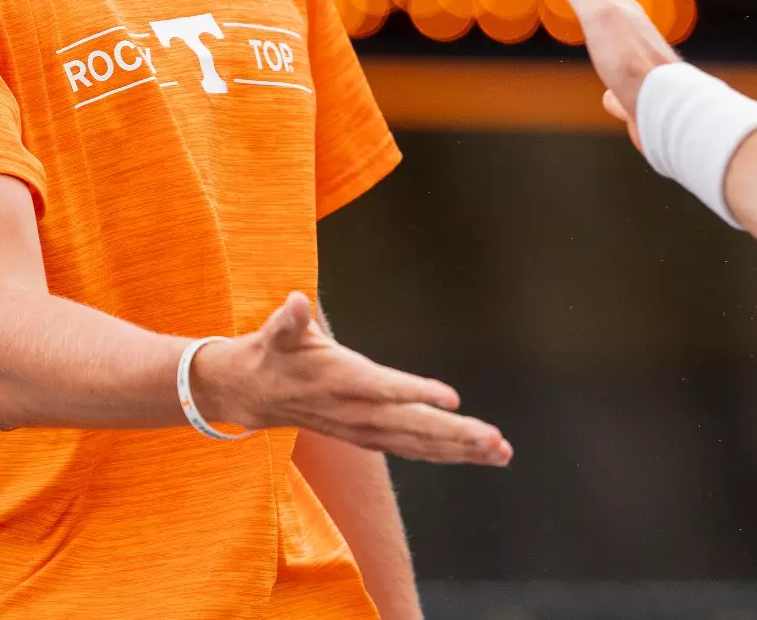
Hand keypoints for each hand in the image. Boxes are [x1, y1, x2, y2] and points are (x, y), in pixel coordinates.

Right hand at [188, 292, 512, 466]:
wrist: (254, 394)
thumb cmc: (273, 352)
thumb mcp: (275, 332)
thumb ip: (287, 319)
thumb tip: (295, 302)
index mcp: (340, 380)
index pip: (383, 389)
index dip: (416, 394)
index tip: (452, 398)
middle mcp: (357, 411)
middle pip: (412, 427)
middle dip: (455, 435)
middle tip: (495, 440)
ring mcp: (365, 429)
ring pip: (419, 444)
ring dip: (461, 449)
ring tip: (501, 451)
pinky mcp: (371, 437)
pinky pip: (415, 449)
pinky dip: (448, 453)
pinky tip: (479, 454)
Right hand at [549, 0, 680, 132]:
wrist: (665, 110)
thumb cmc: (631, 62)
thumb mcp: (598, 17)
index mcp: (626, 16)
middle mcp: (636, 39)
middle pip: (622, 14)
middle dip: (611, 0)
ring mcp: (639, 69)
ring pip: (624, 50)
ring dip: (614, 40)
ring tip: (606, 38)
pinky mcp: (639, 98)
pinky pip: (622, 90)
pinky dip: (613, 91)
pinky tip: (610, 98)